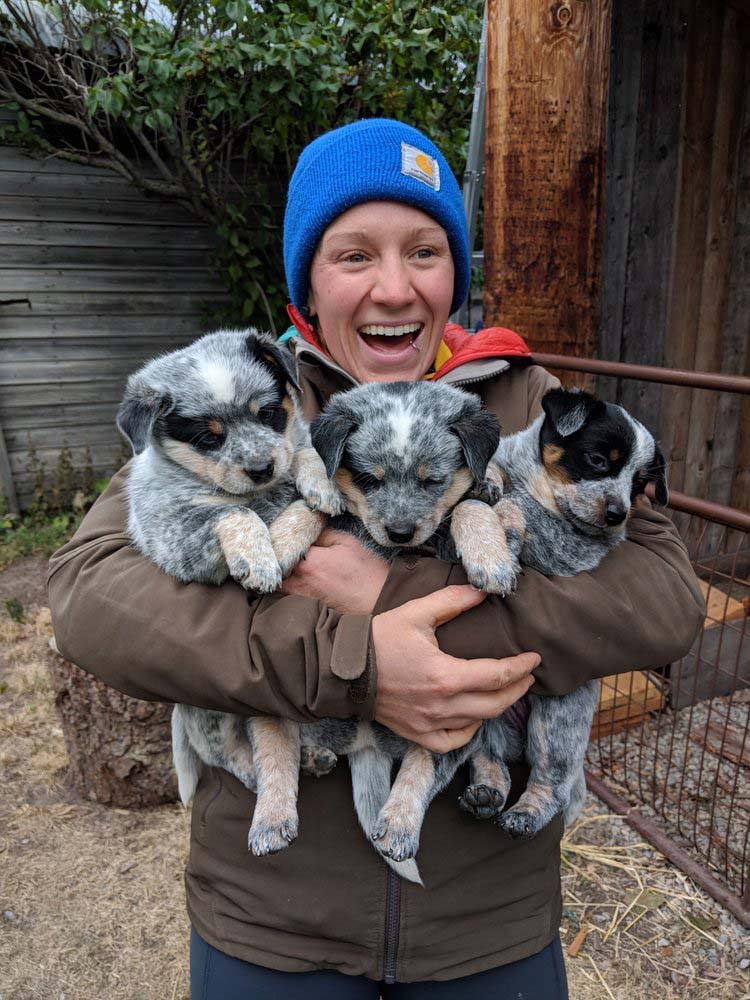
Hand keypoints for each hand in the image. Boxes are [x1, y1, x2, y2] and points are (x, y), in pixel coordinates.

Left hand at [280, 528, 388, 613]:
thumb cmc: (367, 572)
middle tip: (283, 543)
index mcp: (310, 561)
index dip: (285, 535)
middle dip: (279, 552)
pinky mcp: (306, 605)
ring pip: (279, 579)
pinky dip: (285, 583)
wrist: (378, 602)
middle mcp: (301, 579)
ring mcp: (302, 595)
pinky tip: (292, 575)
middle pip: (278, 563)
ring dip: (281, 569)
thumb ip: (324, 534)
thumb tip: (309, 533)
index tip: (286, 529)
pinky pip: (286, 592)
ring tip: (287, 559)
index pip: (286, 544)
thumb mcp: (348, 543)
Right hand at [372, 585, 538, 753]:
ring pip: (477, 722)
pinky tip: (474, 717)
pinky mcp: (416, 734)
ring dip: (498, 707)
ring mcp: (429, 724)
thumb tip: (484, 590)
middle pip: (495, 703)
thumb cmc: (378, 639)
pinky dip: (468, 731)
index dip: (521, 667)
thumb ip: (453, 601)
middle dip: (517, 689)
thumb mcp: (416, 613)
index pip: (497, 675)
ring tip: (507, 691)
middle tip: (528, 676)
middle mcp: (441, 706)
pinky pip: (452, 742)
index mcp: (445, 676)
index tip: (534, 659)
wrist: (342, 668)